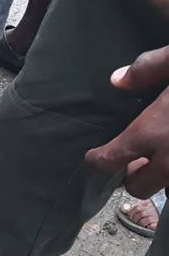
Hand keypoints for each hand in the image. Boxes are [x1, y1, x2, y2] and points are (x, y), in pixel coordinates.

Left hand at [85, 46, 168, 197]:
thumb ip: (150, 68)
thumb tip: (116, 80)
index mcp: (153, 130)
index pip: (110, 159)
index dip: (98, 160)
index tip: (93, 156)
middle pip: (138, 187)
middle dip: (133, 177)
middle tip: (135, 161)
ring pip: (166, 188)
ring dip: (161, 178)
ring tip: (163, 158)